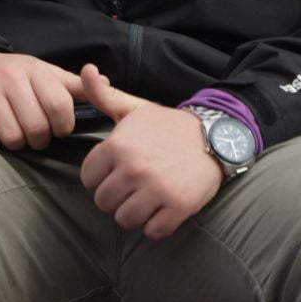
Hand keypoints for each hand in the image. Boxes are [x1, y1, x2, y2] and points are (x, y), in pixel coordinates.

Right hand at [0, 51, 85, 148]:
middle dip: (39, 139)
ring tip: (14, 132)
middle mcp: (8, 75)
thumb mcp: (45, 74)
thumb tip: (106, 84)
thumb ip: (74, 85)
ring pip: (12, 136)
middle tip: (34, 134)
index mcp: (34, 69)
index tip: (57, 128)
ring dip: (16, 142)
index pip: (60, 106)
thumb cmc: (16, 77)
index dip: (62, 126)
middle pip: (36, 127)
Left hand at [79, 66, 221, 239]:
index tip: (113, 173)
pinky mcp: (179, 207)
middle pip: (103, 202)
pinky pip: (153, 231)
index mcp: (116, 146)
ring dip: (133, 214)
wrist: (215, 136)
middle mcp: (133, 168)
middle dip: (114, 198)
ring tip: (143, 201)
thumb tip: (86, 69)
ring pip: (125, 219)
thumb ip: (102, 94)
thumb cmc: (166, 125)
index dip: (99, 178)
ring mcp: (156, 189)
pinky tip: (161, 211)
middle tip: (129, 189)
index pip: (88, 178)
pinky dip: (155, 226)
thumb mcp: (132, 107)